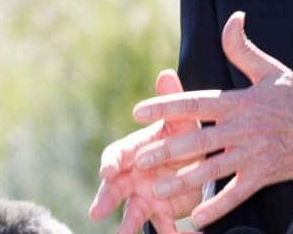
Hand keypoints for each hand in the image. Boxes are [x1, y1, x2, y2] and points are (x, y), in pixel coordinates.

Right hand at [89, 69, 204, 233]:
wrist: (196, 160)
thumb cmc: (181, 136)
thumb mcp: (180, 119)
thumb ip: (171, 100)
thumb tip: (166, 74)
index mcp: (135, 151)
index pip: (116, 155)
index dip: (110, 162)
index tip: (107, 170)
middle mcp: (133, 176)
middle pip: (113, 188)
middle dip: (105, 199)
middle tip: (97, 212)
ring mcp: (145, 197)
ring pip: (132, 213)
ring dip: (127, 225)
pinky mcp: (162, 213)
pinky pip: (163, 227)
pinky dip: (168, 233)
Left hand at [130, 11, 292, 228]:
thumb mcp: (270, 70)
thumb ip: (242, 48)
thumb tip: (233, 18)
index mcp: (238, 102)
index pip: (195, 103)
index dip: (165, 106)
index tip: (138, 110)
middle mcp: (242, 128)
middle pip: (197, 140)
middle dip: (166, 150)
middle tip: (139, 160)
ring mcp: (253, 153)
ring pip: (212, 169)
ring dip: (183, 180)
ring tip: (156, 189)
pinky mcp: (264, 174)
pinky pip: (237, 193)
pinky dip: (218, 206)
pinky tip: (198, 217)